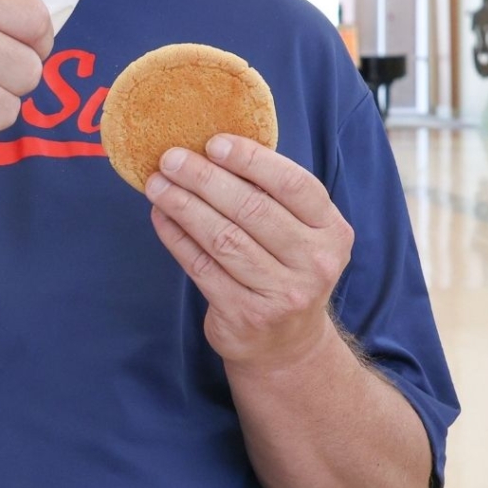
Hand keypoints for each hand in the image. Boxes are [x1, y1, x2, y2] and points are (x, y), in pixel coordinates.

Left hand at [145, 134, 353, 369]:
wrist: (287, 345)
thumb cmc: (283, 267)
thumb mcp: (297, 231)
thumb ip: (268, 194)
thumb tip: (208, 148)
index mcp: (331, 230)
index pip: (294, 184)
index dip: (251, 159)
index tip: (213, 142)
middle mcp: (314, 263)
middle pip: (251, 209)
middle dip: (204, 178)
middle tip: (170, 158)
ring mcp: (282, 294)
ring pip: (222, 237)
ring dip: (183, 205)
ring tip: (156, 184)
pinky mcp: (246, 315)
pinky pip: (201, 266)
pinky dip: (176, 237)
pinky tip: (160, 216)